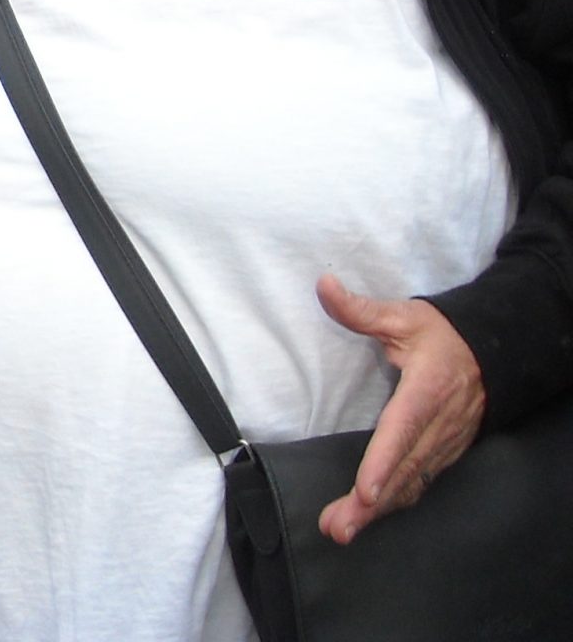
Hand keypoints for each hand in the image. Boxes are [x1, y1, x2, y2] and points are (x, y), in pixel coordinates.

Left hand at [314, 274, 486, 543]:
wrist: (492, 353)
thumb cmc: (441, 335)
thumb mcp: (404, 316)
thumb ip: (361, 309)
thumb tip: (324, 286)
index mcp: (427, 390)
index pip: (403, 430)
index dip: (385, 463)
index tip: (366, 491)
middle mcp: (439, 425)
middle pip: (404, 470)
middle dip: (371, 503)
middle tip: (339, 527)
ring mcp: (445, 444)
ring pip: (412, 483)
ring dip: (378, 511)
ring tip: (343, 530)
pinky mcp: (444, 453)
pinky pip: (419, 483)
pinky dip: (395, 503)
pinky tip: (369, 518)